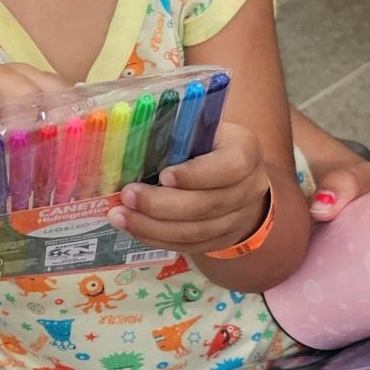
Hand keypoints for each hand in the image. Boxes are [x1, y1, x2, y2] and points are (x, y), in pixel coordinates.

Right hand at [0, 61, 74, 168]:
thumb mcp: (4, 137)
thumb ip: (29, 144)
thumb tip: (65, 175)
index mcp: (33, 86)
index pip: (63, 93)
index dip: (76, 111)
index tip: (89, 135)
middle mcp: (15, 77)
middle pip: (46, 88)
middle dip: (55, 114)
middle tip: (60, 142)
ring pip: (16, 86)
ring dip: (24, 113)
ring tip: (26, 138)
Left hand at [106, 120, 272, 255]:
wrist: (234, 176)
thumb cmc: (205, 143)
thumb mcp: (197, 125)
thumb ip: (172, 127)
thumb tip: (127, 123)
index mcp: (245, 150)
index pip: (229, 167)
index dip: (196, 175)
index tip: (163, 175)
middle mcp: (249, 187)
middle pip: (207, 206)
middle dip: (161, 205)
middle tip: (127, 196)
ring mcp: (239, 218)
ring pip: (196, 232)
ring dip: (153, 226)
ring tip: (120, 216)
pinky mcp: (223, 240)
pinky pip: (189, 246)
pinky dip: (158, 239)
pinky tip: (134, 228)